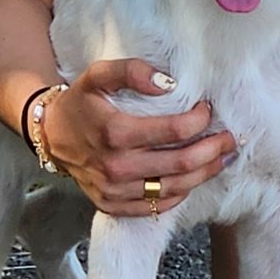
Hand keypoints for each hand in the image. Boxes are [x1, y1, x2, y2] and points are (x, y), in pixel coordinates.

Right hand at [39, 58, 236, 215]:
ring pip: (175, 188)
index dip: (199, 120)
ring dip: (205, 173)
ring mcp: (115, 191)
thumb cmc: (80, 102)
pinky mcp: (113, 206)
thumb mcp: (97, 75)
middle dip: (213, 150)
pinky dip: (182, 193)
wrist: (49, 135)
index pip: (175, 131)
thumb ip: (131, 71)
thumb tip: (168, 83)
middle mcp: (116, 167)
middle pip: (182, 164)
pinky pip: (157, 207)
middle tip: (230, 139)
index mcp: (115, 132)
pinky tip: (195, 178)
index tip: (208, 109)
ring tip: (223, 158)